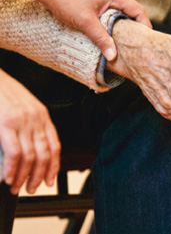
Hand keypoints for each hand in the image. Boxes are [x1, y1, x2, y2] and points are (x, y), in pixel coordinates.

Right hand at [0, 70, 60, 194]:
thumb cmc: (2, 92)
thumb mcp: (22, 106)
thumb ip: (29, 124)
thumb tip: (28, 148)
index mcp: (42, 115)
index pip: (55, 145)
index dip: (54, 166)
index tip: (50, 180)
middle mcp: (37, 118)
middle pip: (45, 154)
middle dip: (39, 176)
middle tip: (31, 188)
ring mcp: (23, 121)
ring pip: (31, 157)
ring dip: (24, 176)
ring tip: (16, 187)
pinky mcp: (7, 123)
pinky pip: (15, 153)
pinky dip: (11, 169)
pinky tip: (7, 178)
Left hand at [40, 0, 151, 60]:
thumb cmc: (65, 0)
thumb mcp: (85, 22)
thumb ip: (101, 39)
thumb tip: (113, 56)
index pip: (138, 10)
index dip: (145, 25)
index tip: (146, 40)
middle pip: (132, 10)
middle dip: (136, 26)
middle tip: (138, 42)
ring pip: (123, 10)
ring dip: (125, 23)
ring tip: (126, 39)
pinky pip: (114, 8)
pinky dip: (116, 19)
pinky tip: (112, 30)